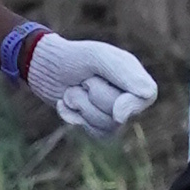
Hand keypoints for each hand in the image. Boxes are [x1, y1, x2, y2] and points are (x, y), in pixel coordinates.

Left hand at [25, 32, 158, 135]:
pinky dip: (73, 117)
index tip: (114, 107)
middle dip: (94, 97)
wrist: (43, 67)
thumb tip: (142, 100)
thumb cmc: (72, 57)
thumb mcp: (97, 57)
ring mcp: (112, 113)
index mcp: (132, 74)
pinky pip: (93, 133)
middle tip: (84, 80)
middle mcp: (126, 94)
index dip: (131, 104)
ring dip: (80, 106)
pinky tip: (66, 103)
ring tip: (72, 90)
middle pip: (121, 113)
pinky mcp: (96, 125)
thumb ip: (124, 74)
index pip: (147, 95)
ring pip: (106, 125)